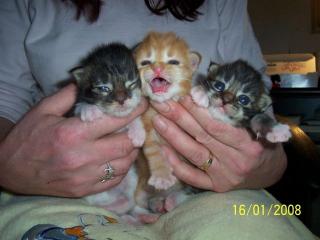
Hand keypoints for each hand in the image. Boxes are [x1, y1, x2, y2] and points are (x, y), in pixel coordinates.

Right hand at [0, 84, 147, 196]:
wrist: (9, 170)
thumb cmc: (27, 137)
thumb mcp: (44, 109)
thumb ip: (69, 95)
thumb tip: (91, 82)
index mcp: (73, 133)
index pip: (115, 120)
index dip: (134, 110)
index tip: (143, 104)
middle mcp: (82, 157)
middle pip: (126, 144)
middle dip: (135, 132)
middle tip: (135, 124)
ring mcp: (85, 177)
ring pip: (125, 164)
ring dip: (131, 150)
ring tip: (127, 140)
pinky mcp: (84, 191)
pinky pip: (115, 180)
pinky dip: (122, 168)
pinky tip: (117, 158)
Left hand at [151, 96, 286, 191]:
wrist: (271, 173)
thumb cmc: (263, 143)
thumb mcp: (261, 126)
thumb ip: (238, 114)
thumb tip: (209, 95)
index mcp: (249, 144)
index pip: (216, 126)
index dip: (197, 111)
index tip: (182, 97)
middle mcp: (236, 162)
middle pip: (202, 137)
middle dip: (179, 118)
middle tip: (161, 104)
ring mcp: (224, 176)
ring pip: (194, 154)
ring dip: (173, 137)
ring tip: (157, 121)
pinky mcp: (216, 187)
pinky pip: (192, 177)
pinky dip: (176, 164)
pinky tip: (163, 149)